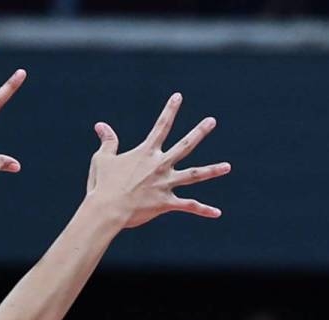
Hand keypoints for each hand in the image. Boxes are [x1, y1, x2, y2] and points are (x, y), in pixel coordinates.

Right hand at [85, 93, 229, 229]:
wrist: (107, 210)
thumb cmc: (103, 185)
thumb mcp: (102, 159)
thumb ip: (107, 142)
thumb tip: (100, 125)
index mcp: (146, 153)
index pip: (161, 126)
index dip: (170, 110)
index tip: (178, 96)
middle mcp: (160, 165)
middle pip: (184, 145)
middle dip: (199, 132)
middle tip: (211, 121)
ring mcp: (165, 184)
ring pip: (193, 175)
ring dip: (212, 170)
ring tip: (227, 167)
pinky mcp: (166, 204)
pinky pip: (189, 206)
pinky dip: (203, 210)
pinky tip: (217, 213)